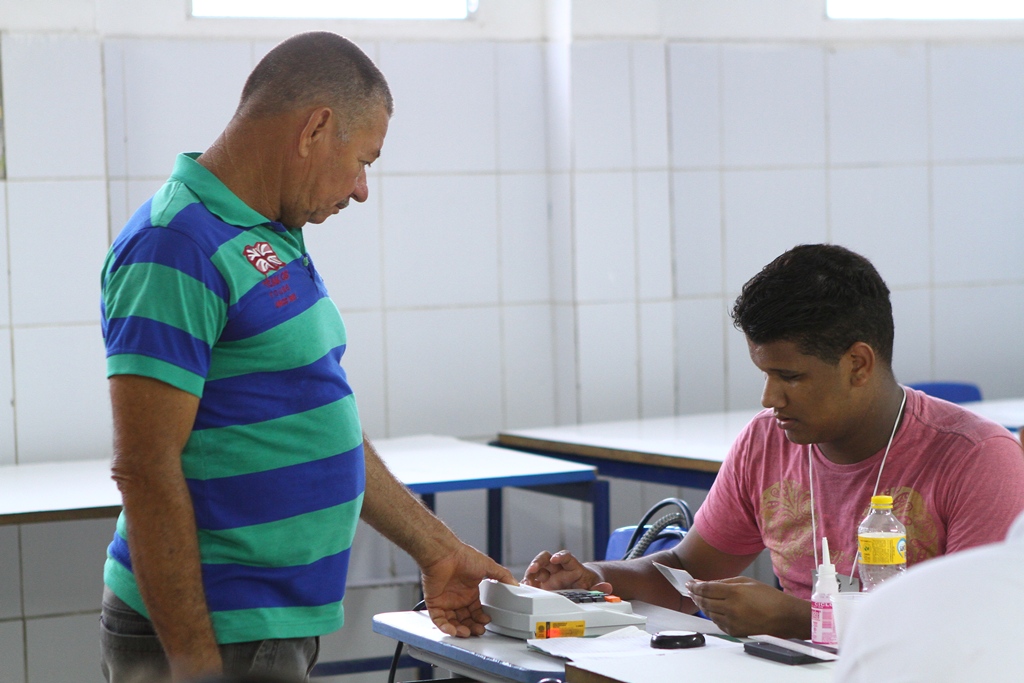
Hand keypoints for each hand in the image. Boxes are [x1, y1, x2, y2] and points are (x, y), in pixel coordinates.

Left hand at [420, 542, 515, 637]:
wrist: (444, 554)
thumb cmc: (463, 556)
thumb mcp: (488, 566)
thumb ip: (502, 576)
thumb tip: (515, 584)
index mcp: (469, 591)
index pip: (476, 610)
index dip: (481, 618)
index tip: (486, 621)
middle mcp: (457, 597)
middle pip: (466, 619)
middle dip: (472, 626)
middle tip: (478, 630)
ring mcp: (445, 600)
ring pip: (452, 622)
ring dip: (460, 629)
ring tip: (467, 632)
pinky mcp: (434, 603)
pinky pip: (439, 620)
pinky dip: (445, 627)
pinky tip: (453, 630)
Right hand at [522, 550, 611, 592]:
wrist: (581, 586)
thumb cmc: (587, 583)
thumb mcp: (594, 586)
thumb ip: (599, 587)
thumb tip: (607, 587)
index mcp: (572, 566)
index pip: (566, 557)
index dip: (560, 557)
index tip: (555, 559)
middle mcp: (558, 568)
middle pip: (546, 558)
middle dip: (538, 562)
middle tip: (533, 568)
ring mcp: (549, 575)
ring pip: (537, 567)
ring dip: (530, 572)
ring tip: (526, 581)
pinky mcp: (542, 583)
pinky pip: (532, 580)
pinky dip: (528, 583)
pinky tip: (524, 588)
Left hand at [686, 576, 810, 637]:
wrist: (784, 617)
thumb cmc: (768, 597)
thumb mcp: (746, 582)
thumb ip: (723, 582)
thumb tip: (704, 583)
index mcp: (734, 593)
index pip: (706, 589)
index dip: (695, 586)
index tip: (689, 583)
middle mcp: (731, 609)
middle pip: (704, 602)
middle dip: (695, 595)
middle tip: (691, 590)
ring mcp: (732, 622)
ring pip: (709, 613)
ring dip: (702, 605)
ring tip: (700, 598)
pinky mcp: (734, 632)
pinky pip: (717, 623)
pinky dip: (713, 615)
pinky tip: (713, 609)